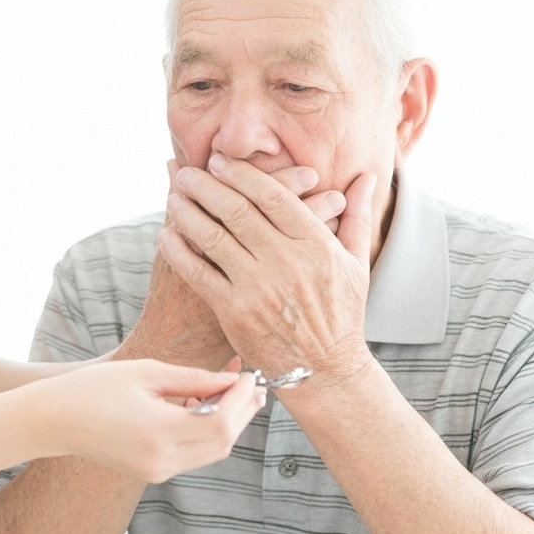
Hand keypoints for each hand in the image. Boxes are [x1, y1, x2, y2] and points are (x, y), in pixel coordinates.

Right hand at [23, 359, 263, 483]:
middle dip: (242, 410)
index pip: (222, 422)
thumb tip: (231, 379)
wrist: (56, 419)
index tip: (248, 374)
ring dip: (228, 422)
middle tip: (249, 382)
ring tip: (231, 390)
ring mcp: (157, 470)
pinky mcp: (153, 472)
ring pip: (212, 451)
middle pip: (223, 441)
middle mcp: (161, 458)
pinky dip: (207, 431)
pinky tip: (205, 405)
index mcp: (159, 431)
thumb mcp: (146, 371)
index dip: (242, 399)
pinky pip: (194, 455)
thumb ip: (193, 377)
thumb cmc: (95, 388)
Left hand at [158, 156, 378, 388]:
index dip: (241, 173)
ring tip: (172, 197)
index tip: (219, 161)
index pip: (272, 194)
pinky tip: (165, 235)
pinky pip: (198, 272)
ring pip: (213, 236)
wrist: (325, 372)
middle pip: (236, 210)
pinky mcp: (234, 312)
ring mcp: (258, 287)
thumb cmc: (341, 314)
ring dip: (186, 212)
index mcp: (316, 245)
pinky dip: (178, 250)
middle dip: (206, 185)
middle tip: (186, 172)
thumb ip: (356, 216)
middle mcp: (286, 262)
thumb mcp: (357, 264)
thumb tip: (368, 176)